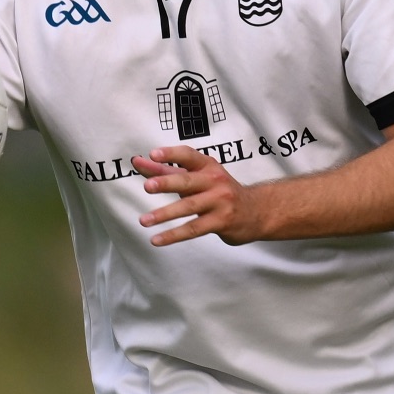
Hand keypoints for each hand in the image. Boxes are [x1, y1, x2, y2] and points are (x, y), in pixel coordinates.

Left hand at [134, 145, 266, 245]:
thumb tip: (137, 162)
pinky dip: (173, 235)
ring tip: (144, 220)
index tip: (153, 154)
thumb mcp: (196, 177)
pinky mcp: (221, 222)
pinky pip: (194, 229)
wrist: (256, 211)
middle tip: (147, 186)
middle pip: (188, 181)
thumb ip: (165, 170)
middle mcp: (215, 181)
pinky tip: (156, 239)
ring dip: (165, 214)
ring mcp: (220, 201)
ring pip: (188, 207)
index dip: (171, 154)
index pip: (188, 155)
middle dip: (167, 182)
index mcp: (207, 166)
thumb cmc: (219, 192)